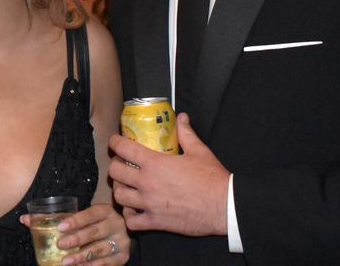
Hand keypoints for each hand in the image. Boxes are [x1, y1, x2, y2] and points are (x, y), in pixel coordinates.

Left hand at [20, 202, 129, 264]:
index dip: (76, 220)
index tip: (60, 227)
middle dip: (76, 239)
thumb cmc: (94, 224)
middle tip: (60, 245)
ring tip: (65, 262)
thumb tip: (25, 219)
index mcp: (105, 211)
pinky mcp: (122, 257)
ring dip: (81, 257)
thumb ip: (56, 219)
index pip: (90, 214)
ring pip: (99, 250)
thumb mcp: (81, 218)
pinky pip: (106, 263)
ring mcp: (121, 241)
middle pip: (94, 232)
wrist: (121, 235)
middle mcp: (115, 224)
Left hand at [108, 112, 229, 236]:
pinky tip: (134, 210)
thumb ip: (186, 133)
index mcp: (155, 163)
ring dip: (120, 190)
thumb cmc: (212, 179)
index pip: (123, 149)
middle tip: (121, 164)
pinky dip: (129, 216)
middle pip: (115, 173)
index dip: (115, 142)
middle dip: (114, 166)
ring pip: (119, 197)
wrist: (224, 207)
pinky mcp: (156, 222)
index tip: (115, 142)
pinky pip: (131, 222)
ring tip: (126, 187)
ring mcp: (149, 204)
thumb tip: (181, 118)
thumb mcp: (199, 151)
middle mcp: (147, 183)